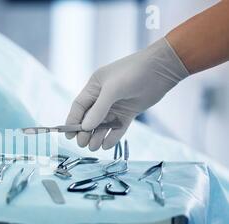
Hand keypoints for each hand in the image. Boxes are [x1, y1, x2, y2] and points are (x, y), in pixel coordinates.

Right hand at [65, 38, 188, 150]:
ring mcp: (116, 105)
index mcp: (94, 87)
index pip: (79, 106)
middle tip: (83, 144)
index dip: (72, 120)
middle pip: (89, 118)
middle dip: (84, 132)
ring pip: (102, 125)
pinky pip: (117, 127)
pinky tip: (107, 145)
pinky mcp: (128, 113)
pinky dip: (112, 136)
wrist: (162, 69)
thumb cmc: (133, 72)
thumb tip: (84, 127)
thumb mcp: (113, 89)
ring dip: (97, 136)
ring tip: (94, 147)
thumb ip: (98, 109)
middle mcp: (103, 97)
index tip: (68, 135)